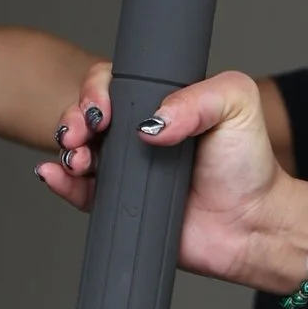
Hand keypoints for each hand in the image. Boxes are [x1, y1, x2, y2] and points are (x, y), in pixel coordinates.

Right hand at [36, 65, 297, 285]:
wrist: (253, 223)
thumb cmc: (249, 163)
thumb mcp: (236, 106)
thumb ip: (197, 98)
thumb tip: (151, 122)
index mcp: (159, 104)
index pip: (113, 85)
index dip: (98, 91)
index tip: (104, 107)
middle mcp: (137, 134)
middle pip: (87, 116)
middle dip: (73, 118)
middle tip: (83, 131)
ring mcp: (126, 170)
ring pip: (77, 151)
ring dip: (66, 149)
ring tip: (78, 157)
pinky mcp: (120, 205)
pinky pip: (79, 193)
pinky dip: (59, 183)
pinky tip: (54, 175)